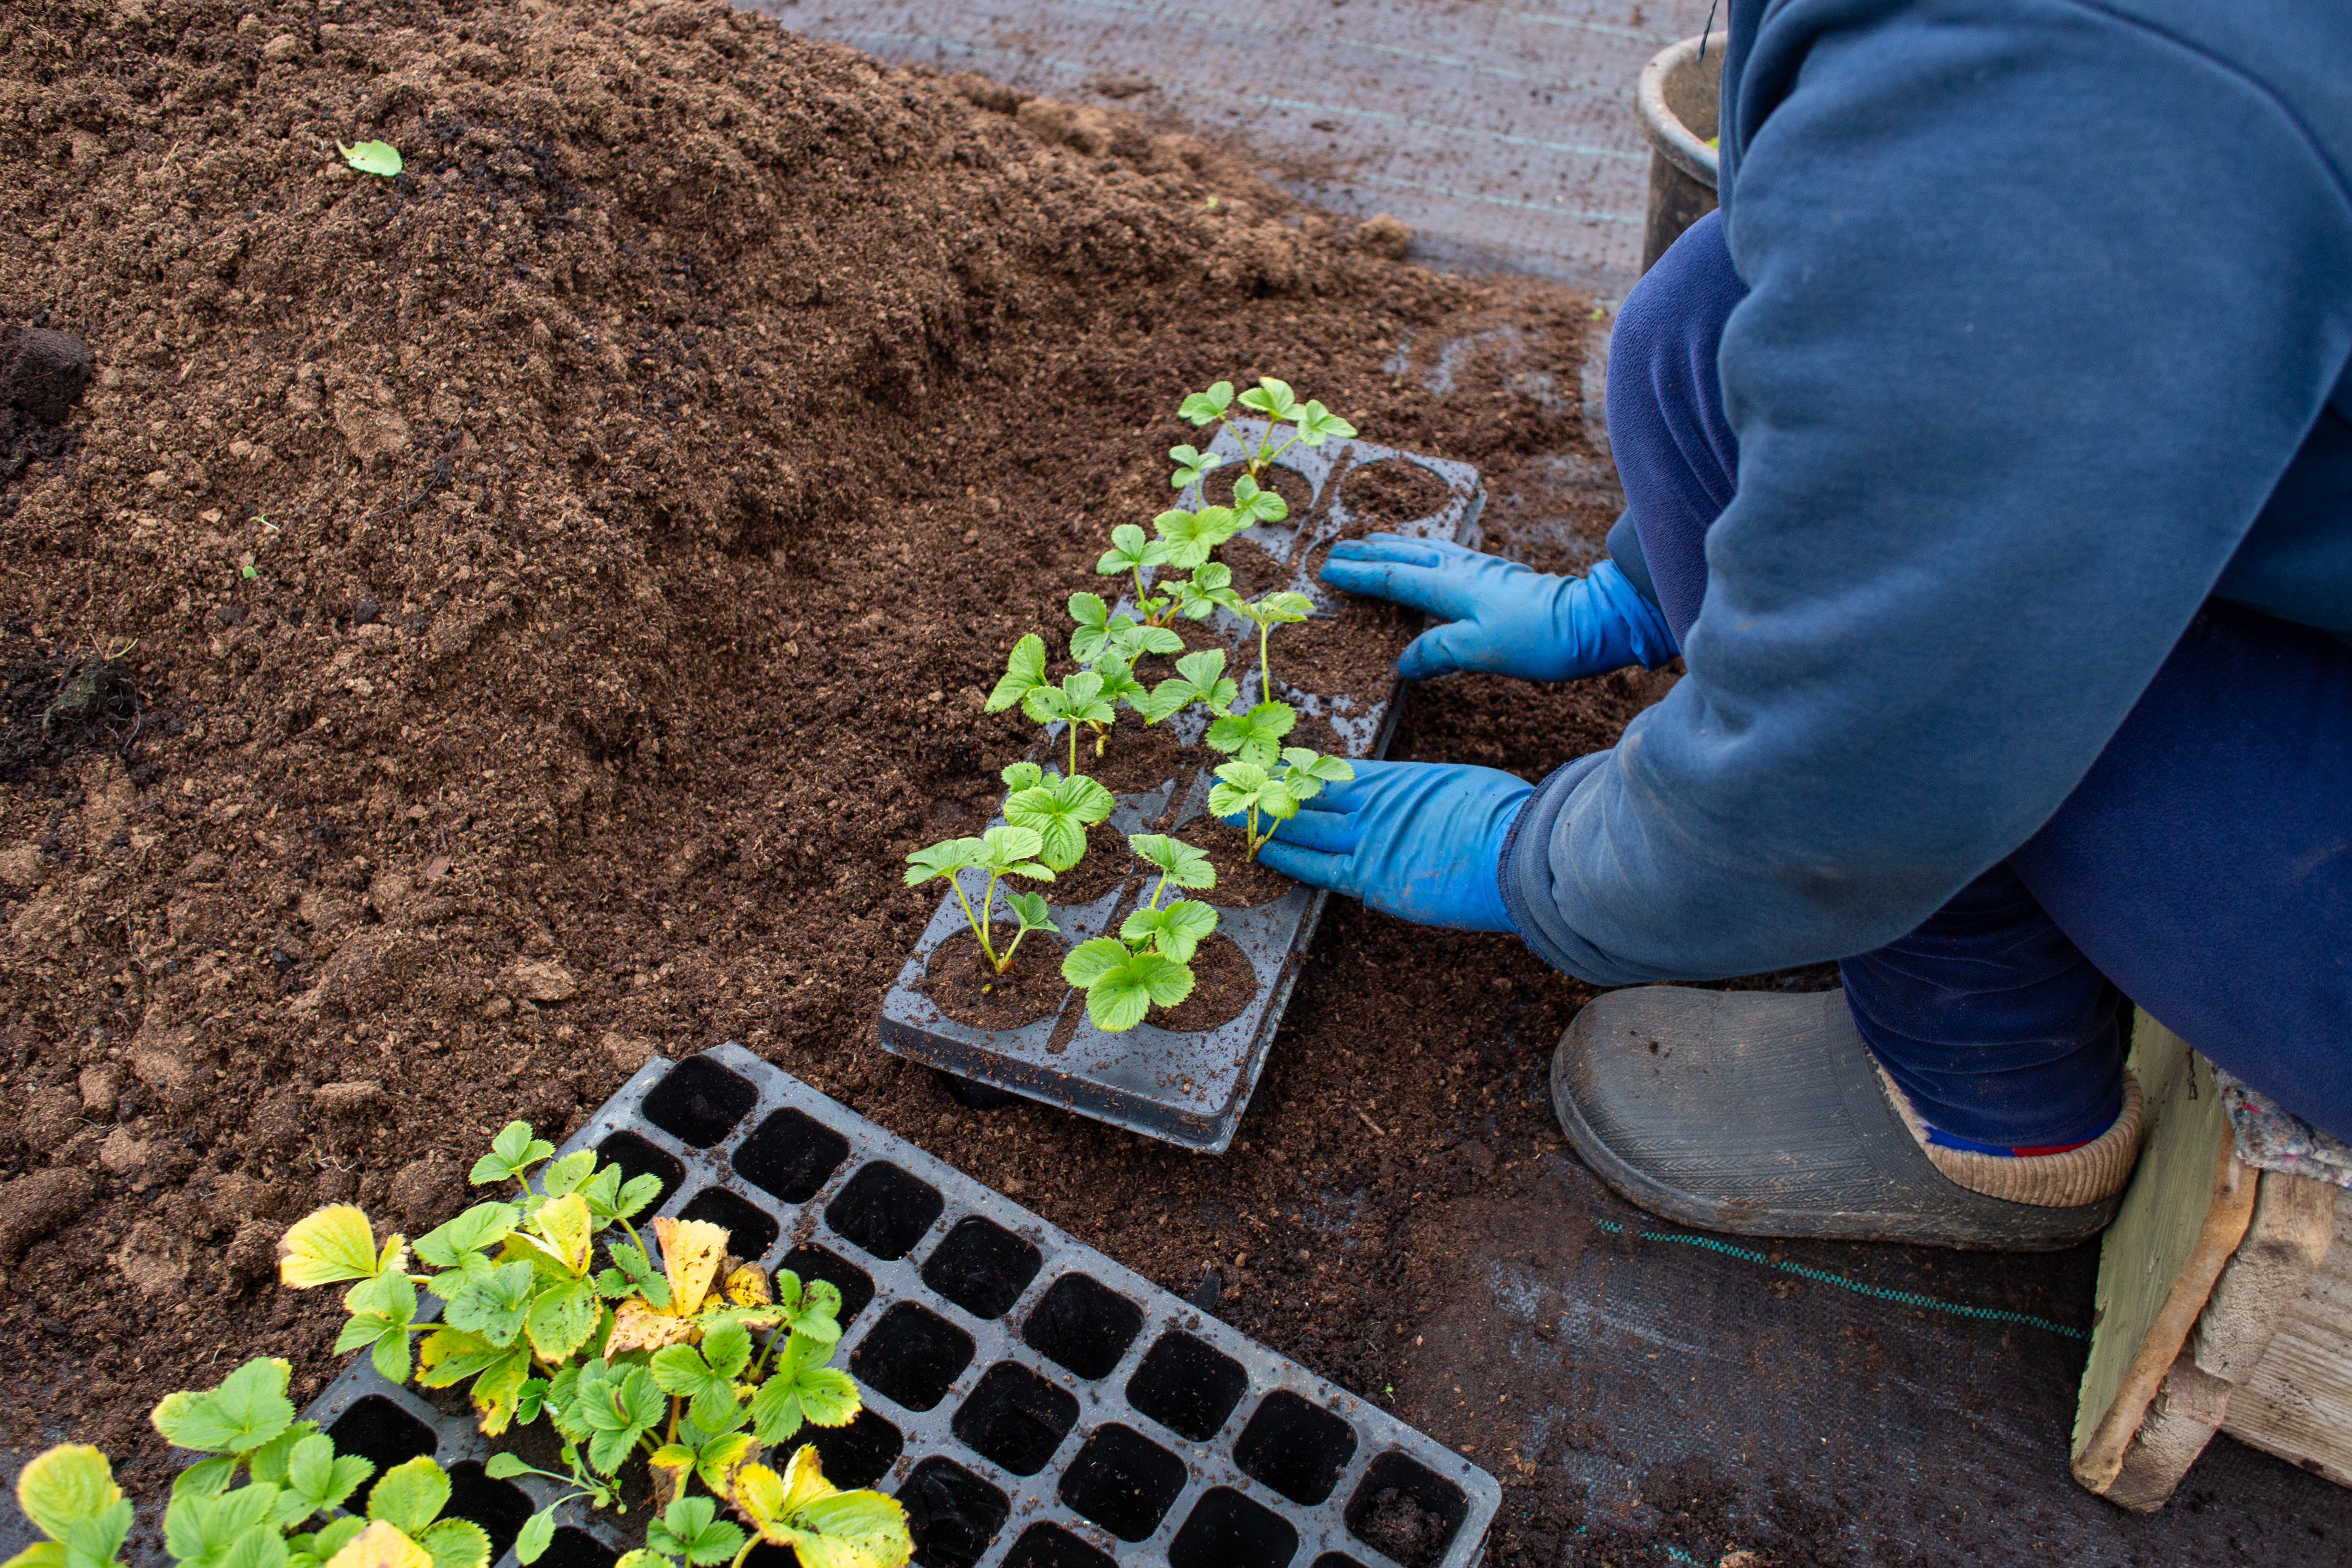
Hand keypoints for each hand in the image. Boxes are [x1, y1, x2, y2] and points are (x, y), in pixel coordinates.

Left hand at [1228, 758, 1531, 931]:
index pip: (1334, 773)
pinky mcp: (1372, 878)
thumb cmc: (1504, 818)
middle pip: (1308, 796)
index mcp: (1397, 779)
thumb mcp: (1459, 788)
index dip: (1298, 770)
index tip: (1270, 765)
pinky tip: (1259, 851)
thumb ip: (1425, 798)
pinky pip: (1318, 869)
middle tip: (1227, 782)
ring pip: (1305, 829)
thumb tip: (1421, 807)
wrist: (1517, 850)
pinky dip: (1287, 859)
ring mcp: (1370, 841)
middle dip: (1266, 789)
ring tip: (1226, 815)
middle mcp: (1374, 805)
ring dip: (1263, 821)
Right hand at [1319, 535, 1676, 681]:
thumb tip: (1402, 662)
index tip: (1327, 571)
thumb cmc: (1536, 638)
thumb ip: (1435, 652)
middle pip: (1404, 555)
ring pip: (1425, 550)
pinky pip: (1445, 555)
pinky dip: (1422, 551)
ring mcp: (1479, 568)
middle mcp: (1460, 569)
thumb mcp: (1478, 651)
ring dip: (1394, 546)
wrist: (1590, 622)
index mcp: (1449, 586)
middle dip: (1368, 551)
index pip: (1391, 579)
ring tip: (1372, 542)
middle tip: (1337, 547)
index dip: (1358, 576)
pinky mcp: (1495, 574)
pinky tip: (1427, 556)